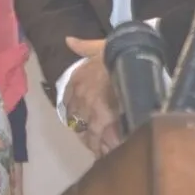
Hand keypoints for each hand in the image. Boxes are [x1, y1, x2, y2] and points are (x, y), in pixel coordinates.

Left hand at [63, 36, 122, 157]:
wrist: (127, 59)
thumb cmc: (113, 52)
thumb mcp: (95, 46)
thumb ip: (81, 46)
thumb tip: (68, 40)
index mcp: (76, 81)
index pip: (68, 102)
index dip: (74, 111)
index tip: (79, 118)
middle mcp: (79, 98)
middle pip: (77, 122)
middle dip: (84, 130)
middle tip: (92, 139)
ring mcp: (89, 111)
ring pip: (88, 134)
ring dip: (94, 143)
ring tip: (101, 151)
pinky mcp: (103, 121)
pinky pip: (100, 139)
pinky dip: (104, 147)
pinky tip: (109, 154)